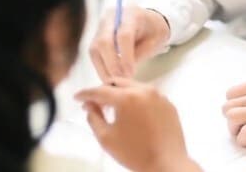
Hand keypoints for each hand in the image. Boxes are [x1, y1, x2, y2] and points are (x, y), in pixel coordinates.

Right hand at [76, 78, 200, 171]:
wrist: (168, 165)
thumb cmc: (135, 153)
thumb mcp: (106, 138)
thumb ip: (93, 118)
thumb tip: (89, 105)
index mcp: (127, 98)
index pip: (100, 90)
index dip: (86, 94)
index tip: (77, 97)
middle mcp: (144, 90)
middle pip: (117, 83)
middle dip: (103, 90)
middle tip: (94, 103)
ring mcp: (159, 96)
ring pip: (133, 86)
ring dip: (120, 94)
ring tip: (113, 109)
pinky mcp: (168, 104)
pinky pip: (148, 95)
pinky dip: (137, 100)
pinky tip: (133, 114)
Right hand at [89, 1, 170, 79]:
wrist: (148, 21)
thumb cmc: (154, 31)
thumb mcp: (155, 41)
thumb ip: (140, 54)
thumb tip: (124, 73)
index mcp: (131, 14)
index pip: (124, 36)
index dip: (126, 57)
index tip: (131, 73)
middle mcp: (112, 17)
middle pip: (104, 41)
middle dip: (111, 64)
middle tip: (122, 80)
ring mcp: (102, 26)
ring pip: (95, 49)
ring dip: (104, 69)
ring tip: (116, 82)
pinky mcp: (96, 36)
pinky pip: (94, 54)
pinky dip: (101, 67)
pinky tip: (111, 77)